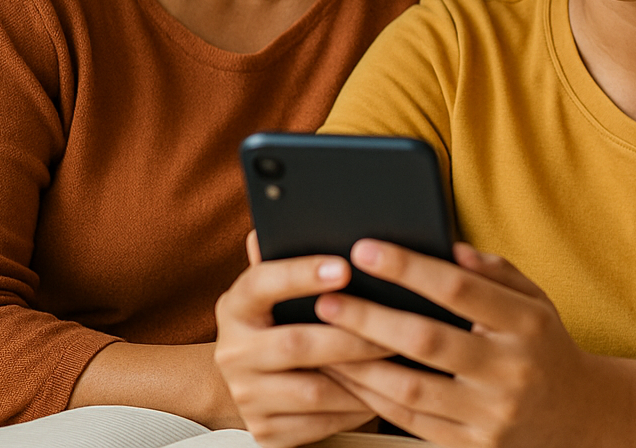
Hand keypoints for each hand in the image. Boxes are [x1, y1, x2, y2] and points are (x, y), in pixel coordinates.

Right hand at [213, 232, 390, 447]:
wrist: (253, 382)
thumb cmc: (283, 320)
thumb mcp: (281, 288)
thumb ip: (292, 255)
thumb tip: (297, 210)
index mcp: (237, 305)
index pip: (262, 282)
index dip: (302, 274)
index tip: (346, 266)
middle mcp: (232, 351)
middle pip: (296, 343)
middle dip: (353, 334)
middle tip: (401, 322)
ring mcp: (247, 395)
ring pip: (313, 390)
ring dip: (363, 376)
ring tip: (402, 357)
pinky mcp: (266, 432)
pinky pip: (320, 424)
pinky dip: (357, 408)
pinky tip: (386, 391)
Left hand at [317, 240, 619, 447]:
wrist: (578, 417)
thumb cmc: (545, 348)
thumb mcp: (536, 301)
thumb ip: (495, 272)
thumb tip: (450, 247)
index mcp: (527, 326)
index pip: (460, 289)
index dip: (409, 267)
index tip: (367, 249)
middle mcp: (510, 372)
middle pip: (427, 341)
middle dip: (370, 318)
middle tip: (327, 299)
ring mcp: (490, 415)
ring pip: (410, 390)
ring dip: (358, 365)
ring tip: (322, 340)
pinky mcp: (472, 447)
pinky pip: (411, 423)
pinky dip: (372, 399)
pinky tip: (347, 377)